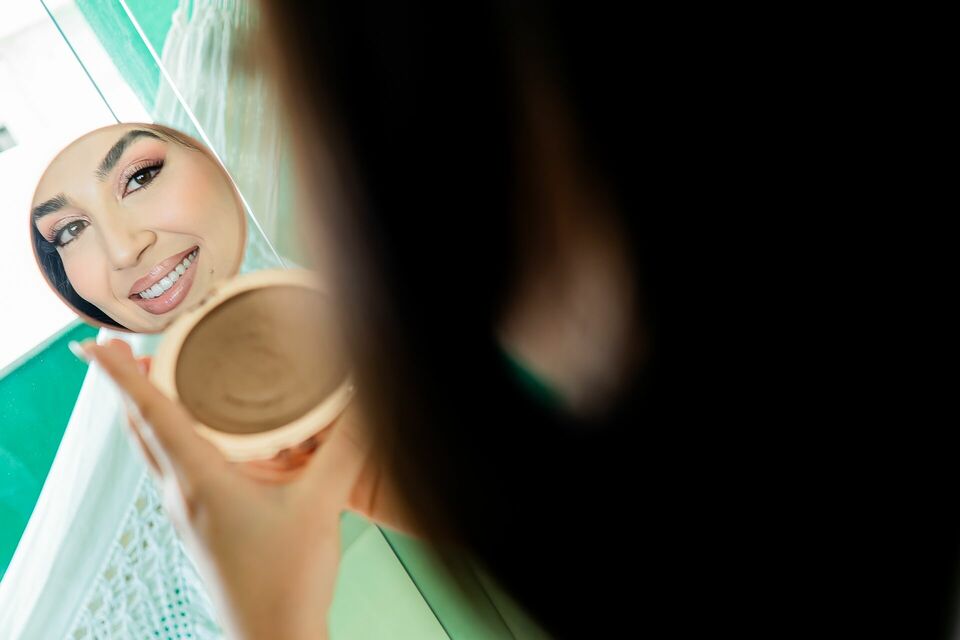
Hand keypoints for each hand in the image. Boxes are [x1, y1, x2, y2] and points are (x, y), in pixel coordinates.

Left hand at [74, 339, 369, 639]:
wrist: (275, 638)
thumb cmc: (287, 582)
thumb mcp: (321, 504)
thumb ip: (344, 448)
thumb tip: (361, 398)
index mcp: (201, 480)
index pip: (151, 413)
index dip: (120, 375)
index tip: (94, 345)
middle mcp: (182, 494)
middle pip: (140, 429)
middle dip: (127, 385)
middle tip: (125, 349)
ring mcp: (187, 513)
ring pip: (152, 451)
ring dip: (146, 412)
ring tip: (156, 381)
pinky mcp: (201, 527)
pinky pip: (173, 469)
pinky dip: (170, 438)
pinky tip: (201, 436)